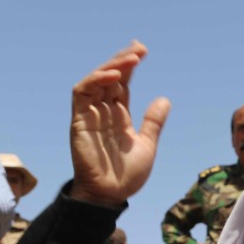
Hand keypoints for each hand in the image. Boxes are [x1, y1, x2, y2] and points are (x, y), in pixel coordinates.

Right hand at [69, 40, 171, 206]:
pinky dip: (95, 80)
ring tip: (131, 59)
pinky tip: (114, 75)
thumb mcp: (147, 144)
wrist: (110, 195)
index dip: (129, 65)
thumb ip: (153, 122)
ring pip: (95, 79)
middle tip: (139, 48)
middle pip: (109, 76)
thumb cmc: (126, 175)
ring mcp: (90, 114)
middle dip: (122, 59)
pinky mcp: (79, 120)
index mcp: (118, 115)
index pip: (121, 83)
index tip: (142, 51)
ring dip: (112, 66)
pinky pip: (81, 93)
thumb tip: (164, 99)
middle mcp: (103, 111)